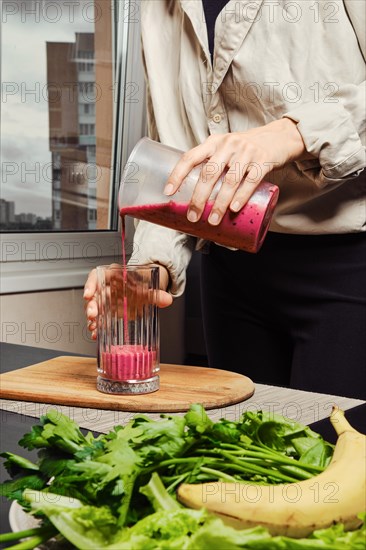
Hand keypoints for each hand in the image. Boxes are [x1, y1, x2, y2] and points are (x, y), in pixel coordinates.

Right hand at [83, 264, 172, 339]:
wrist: (146, 289)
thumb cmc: (142, 284)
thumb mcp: (149, 287)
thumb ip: (157, 294)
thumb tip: (167, 299)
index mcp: (113, 275)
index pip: (97, 275)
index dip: (90, 284)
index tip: (89, 294)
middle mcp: (106, 286)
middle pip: (94, 294)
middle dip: (91, 305)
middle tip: (93, 314)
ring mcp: (105, 299)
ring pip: (94, 307)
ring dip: (92, 318)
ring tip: (94, 327)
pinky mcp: (107, 310)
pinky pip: (99, 318)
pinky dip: (97, 326)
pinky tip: (97, 333)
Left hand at [164, 118, 306, 225]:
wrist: (278, 137)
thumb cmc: (245, 149)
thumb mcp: (225, 149)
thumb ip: (211, 164)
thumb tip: (192, 196)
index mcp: (213, 142)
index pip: (190, 157)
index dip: (177, 175)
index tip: (168, 192)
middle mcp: (228, 145)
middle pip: (209, 173)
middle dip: (199, 198)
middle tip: (193, 216)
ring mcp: (246, 152)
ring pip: (230, 180)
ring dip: (220, 203)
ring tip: (213, 220)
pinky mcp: (263, 161)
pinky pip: (251, 181)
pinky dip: (241, 196)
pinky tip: (234, 209)